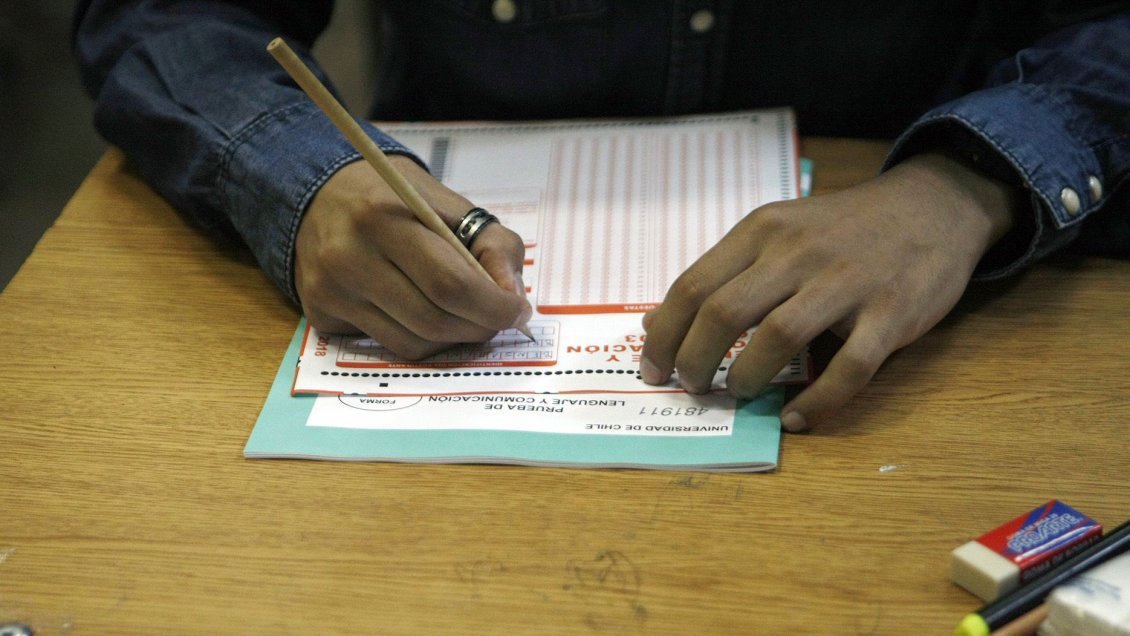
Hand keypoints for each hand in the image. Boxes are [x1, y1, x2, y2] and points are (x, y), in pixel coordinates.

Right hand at [294, 156, 531, 358]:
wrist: (321, 195)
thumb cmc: (397, 199)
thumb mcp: (450, 205)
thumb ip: (495, 246)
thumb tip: (513, 301)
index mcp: (383, 217)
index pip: (451, 284)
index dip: (494, 307)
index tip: (517, 310)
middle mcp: (349, 257)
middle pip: (434, 321)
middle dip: (479, 327)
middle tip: (497, 317)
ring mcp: (331, 291)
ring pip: (413, 344)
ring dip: (453, 338)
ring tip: (463, 314)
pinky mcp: (321, 315)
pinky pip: (388, 346)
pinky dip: (420, 338)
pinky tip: (421, 311)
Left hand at [639, 152, 1018, 430]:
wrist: (932, 206)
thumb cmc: (841, 230)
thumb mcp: (774, 233)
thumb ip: (720, 276)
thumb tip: (654, 325)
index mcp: (762, 230)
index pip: (692, 286)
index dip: (664, 335)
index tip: (653, 369)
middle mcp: (798, 251)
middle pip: (724, 312)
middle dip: (694, 360)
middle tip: (692, 387)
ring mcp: (847, 281)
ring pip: (778, 337)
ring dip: (747, 377)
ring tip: (739, 393)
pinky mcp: (891, 312)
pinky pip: (849, 367)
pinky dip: (817, 400)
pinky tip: (796, 418)